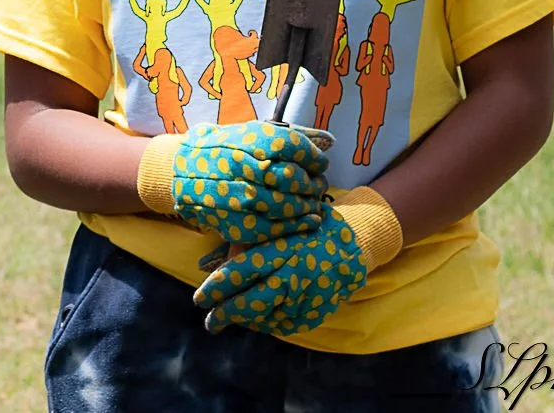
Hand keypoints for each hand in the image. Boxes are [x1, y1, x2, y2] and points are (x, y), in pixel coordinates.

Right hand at [137, 122, 328, 247]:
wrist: (181, 170)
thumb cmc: (223, 148)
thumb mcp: (253, 132)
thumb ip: (293, 136)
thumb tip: (330, 141)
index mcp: (248, 140)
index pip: (294, 147)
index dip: (313, 158)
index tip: (319, 163)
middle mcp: (243, 167)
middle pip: (292, 177)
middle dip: (312, 182)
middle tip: (318, 184)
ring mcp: (238, 196)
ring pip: (286, 204)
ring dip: (307, 204)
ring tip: (313, 201)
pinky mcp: (236, 221)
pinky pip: (274, 227)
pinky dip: (297, 225)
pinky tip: (309, 219)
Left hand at [192, 209, 367, 336]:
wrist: (353, 243)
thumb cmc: (305, 227)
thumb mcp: (274, 227)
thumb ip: (241, 244)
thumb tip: (204, 263)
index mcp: (280, 249)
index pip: (240, 272)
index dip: (216, 288)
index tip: (199, 299)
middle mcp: (293, 274)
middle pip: (252, 302)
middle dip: (226, 315)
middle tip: (210, 323)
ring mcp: (307, 296)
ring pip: (268, 318)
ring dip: (246, 322)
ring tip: (231, 320)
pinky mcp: (317, 311)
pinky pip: (287, 326)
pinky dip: (269, 326)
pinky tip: (258, 322)